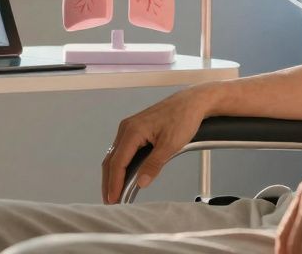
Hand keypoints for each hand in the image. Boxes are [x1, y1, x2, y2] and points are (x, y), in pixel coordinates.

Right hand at [101, 84, 215, 203]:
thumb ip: (154, 164)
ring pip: (115, 155)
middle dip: (109, 182)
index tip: (113, 199)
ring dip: (113, 174)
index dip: (114, 183)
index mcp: (133, 131)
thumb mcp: (170, 145)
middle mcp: (127, 128)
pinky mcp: (136, 129)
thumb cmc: (183, 117)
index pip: (117, 162)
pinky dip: (120, 165)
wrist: (192, 102)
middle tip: (110, 201)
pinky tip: (123, 175)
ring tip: (115, 192)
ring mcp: (130, 127)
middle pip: (111, 160)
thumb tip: (141, 182)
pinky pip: (123, 149)